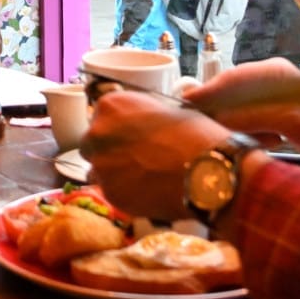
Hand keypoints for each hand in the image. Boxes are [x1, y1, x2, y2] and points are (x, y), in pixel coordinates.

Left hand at [76, 87, 231, 221]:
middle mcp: (97, 133)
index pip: (101, 117)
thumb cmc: (194, 134)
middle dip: (109, 151)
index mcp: (109, 105)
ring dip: (114, 173)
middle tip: (135, 159)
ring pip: (99, 170)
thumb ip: (140, 115)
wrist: (206, 170)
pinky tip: (148, 192)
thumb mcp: (164, 109)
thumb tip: (137, 124)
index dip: (118, 129)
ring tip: (143, 178)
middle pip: (93, 143)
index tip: (132, 137)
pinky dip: (126, 193)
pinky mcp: (110, 193)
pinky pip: (112, 192)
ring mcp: (100, 165)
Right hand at [182, 57, 299, 167]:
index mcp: (271, 74)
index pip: (227, 81)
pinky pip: (255, 131)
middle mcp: (272, 86)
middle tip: (191, 132)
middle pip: (231, 99)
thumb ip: (245, 114)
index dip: (204, 95)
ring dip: (231, 129)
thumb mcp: (284, 116)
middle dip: (215, 115)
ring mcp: (279, 107)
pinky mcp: (286, 127)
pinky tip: (247, 149)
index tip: (180, 108)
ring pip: (242, 116)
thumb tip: (208, 115)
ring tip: (214, 142)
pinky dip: (247, 139)